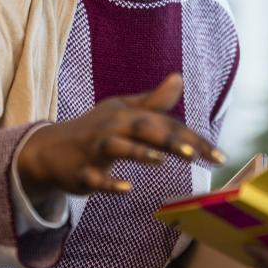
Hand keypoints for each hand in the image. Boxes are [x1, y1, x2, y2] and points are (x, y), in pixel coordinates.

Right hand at [17, 73, 224, 200]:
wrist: (48, 149)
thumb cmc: (94, 129)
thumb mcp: (122, 111)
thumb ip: (153, 101)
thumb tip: (179, 79)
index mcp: (127, 114)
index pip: (166, 124)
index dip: (193, 138)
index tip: (218, 155)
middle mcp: (113, 127)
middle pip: (145, 129)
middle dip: (171, 140)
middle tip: (197, 155)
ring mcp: (95, 149)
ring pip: (118, 148)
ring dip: (139, 153)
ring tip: (162, 160)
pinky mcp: (82, 173)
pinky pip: (95, 179)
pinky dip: (109, 183)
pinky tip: (126, 188)